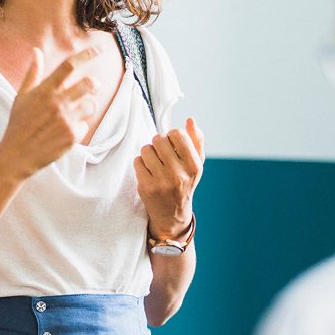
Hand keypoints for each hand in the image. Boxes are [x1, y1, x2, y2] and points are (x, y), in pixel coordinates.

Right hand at [0, 47, 99, 178]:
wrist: (16, 154)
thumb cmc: (19, 123)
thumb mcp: (22, 96)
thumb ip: (33, 73)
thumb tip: (36, 51)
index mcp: (45, 90)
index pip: (69, 65)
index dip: (86, 55)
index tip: (98, 50)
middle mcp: (57, 102)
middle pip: (89, 83)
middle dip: (94, 84)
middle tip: (93, 86)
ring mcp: (66, 119)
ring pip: (91, 105)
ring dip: (87, 107)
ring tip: (74, 114)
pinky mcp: (72, 136)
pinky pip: (85, 125)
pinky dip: (79, 128)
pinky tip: (65, 132)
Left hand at [134, 117, 204, 238]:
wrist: (172, 214)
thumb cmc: (184, 182)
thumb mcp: (196, 164)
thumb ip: (196, 140)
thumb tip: (190, 119)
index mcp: (194, 166)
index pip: (177, 134)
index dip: (172, 135)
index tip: (172, 144)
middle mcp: (179, 174)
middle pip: (159, 139)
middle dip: (158, 143)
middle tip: (161, 154)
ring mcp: (162, 182)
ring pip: (146, 149)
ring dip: (148, 153)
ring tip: (154, 163)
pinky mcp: (146, 187)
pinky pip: (137, 161)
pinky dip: (141, 164)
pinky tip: (148, 172)